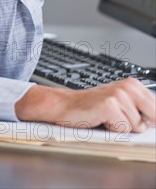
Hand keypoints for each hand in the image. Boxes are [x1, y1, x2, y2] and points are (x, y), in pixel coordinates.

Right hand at [15, 78, 155, 132]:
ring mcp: (119, 95)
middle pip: (152, 117)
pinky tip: (101, 120)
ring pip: (137, 126)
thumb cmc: (91, 107)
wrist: (66, 106)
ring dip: (122, 128)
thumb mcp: (120, 105)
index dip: (152, 120)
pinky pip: (123, 129)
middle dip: (138, 125)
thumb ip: (140, 111)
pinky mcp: (110, 105)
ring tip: (107, 118)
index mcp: (133, 85)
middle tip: (119, 119)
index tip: (147, 122)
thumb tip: (155, 123)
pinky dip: (112, 130)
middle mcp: (128, 87)